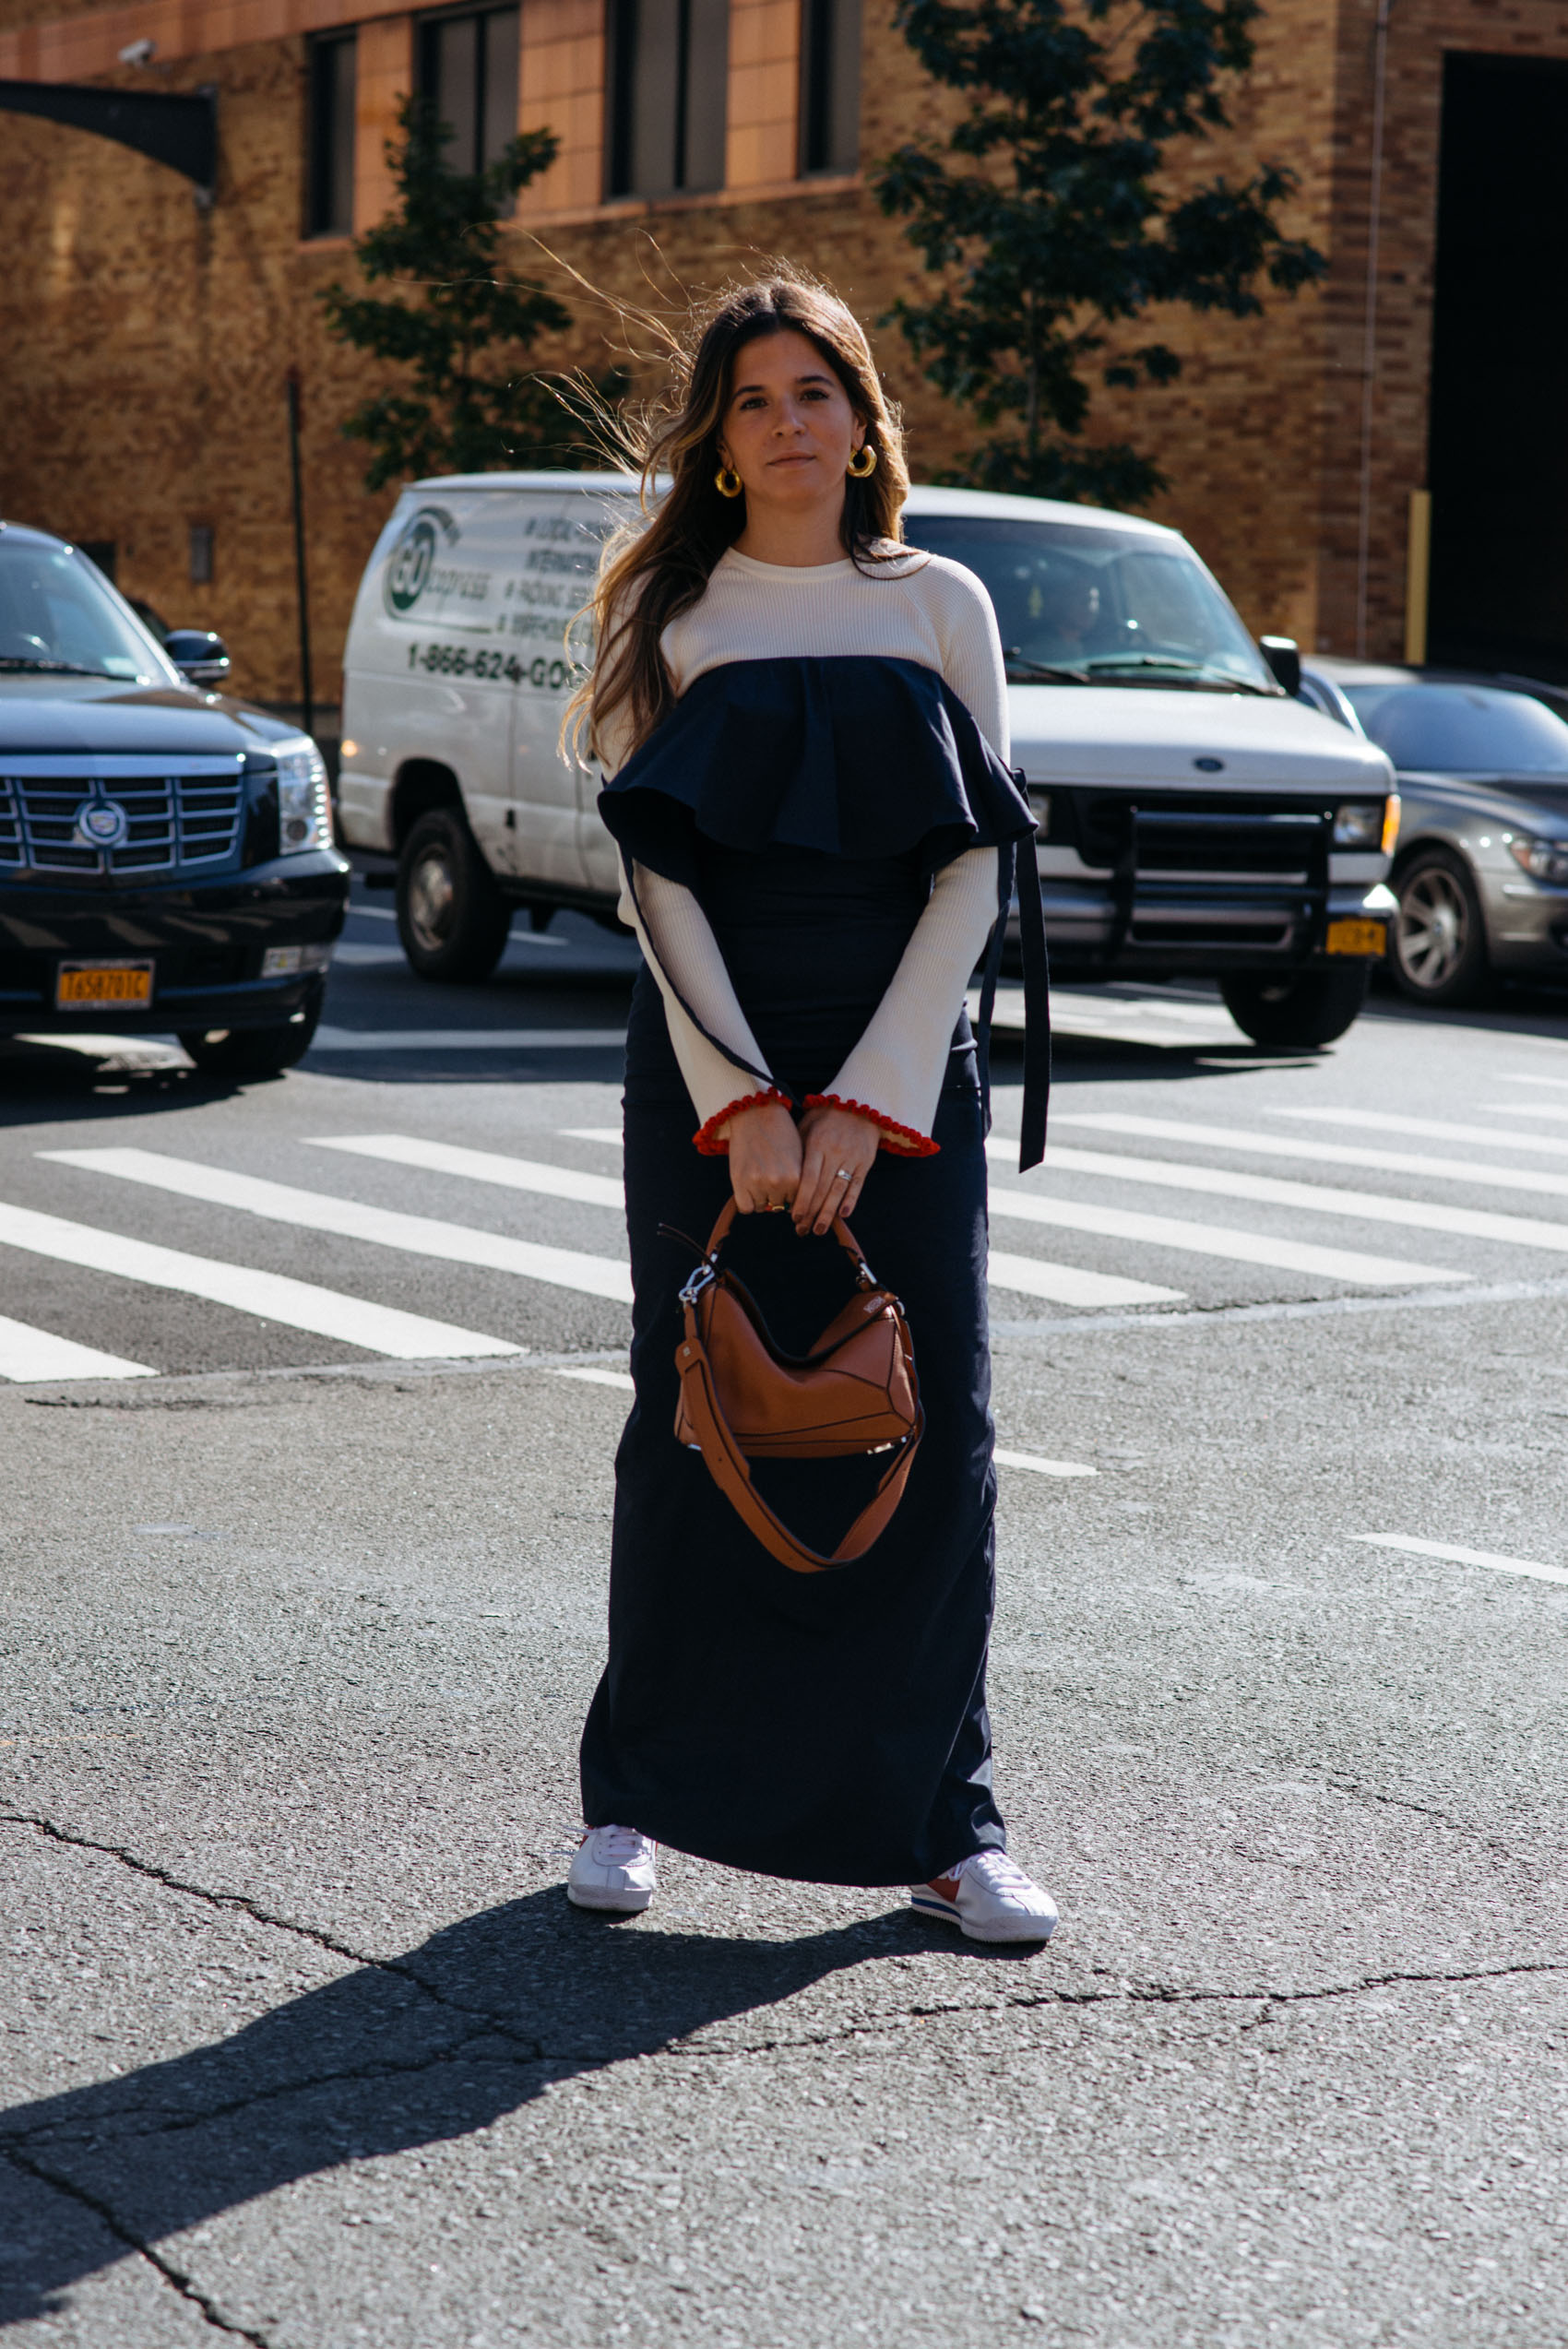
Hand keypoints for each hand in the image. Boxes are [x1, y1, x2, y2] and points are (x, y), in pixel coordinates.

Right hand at [726, 1102, 802, 1214]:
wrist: (756, 1113)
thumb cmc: (780, 1133)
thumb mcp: (798, 1156)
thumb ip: (798, 1180)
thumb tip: (795, 1206)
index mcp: (796, 1177)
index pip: (797, 1203)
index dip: (791, 1194)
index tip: (786, 1186)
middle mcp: (778, 1182)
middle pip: (779, 1206)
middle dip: (776, 1195)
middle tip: (770, 1178)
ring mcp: (758, 1182)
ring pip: (762, 1207)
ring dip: (761, 1197)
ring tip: (759, 1178)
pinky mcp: (739, 1181)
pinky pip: (746, 1207)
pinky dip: (748, 1202)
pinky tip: (748, 1189)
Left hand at [793, 1104, 879, 1235]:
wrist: (859, 1104)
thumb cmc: (826, 1116)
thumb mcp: (806, 1125)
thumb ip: (797, 1148)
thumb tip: (783, 1175)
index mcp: (817, 1144)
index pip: (808, 1178)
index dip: (801, 1200)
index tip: (794, 1217)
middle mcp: (835, 1152)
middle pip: (822, 1189)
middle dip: (811, 1212)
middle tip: (802, 1229)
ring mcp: (852, 1158)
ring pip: (838, 1191)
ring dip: (828, 1213)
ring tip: (819, 1230)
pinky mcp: (866, 1162)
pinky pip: (857, 1185)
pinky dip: (850, 1201)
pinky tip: (842, 1215)